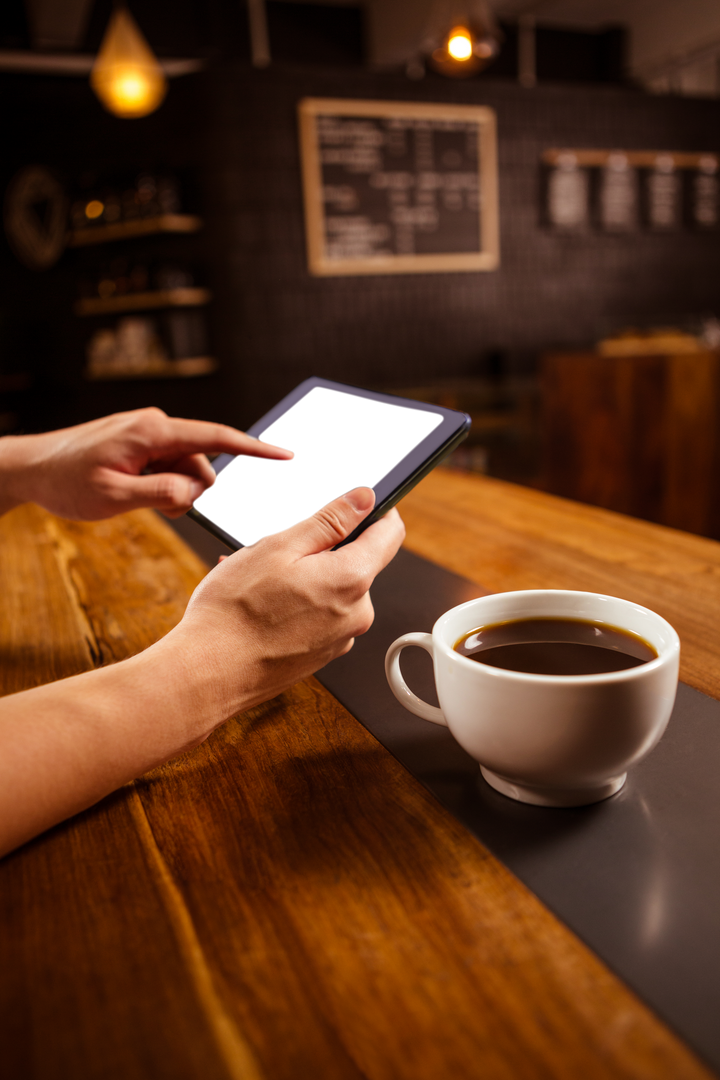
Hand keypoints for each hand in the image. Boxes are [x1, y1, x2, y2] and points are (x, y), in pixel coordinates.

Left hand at [0, 407, 293, 519]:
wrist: (31, 468)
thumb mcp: (113, 497)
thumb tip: (197, 492)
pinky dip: (163, 486)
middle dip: (193, 491)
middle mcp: (155, 425)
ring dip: (174, 492)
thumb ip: (160, 495)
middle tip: (160, 509)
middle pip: (201, 462)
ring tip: (137, 501)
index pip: (217, 438)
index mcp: (153, 432)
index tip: (286, 458)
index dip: (256, 450)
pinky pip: (169, 467)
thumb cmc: (66, 481)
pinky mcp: (141, 443)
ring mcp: (148, 433)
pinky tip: (137, 494)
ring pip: (186, 469)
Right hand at [170, 485, 404, 725]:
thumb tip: (364, 499)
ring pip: (333, 591)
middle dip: (323, 550)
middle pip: (357, 563)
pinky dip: (297, 604)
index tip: (359, 501)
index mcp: (352, 580)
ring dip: (305, 578)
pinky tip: (261, 603)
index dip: (378, 510)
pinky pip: (319, 617)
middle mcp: (357, 613)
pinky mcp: (321, 656)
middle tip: (278, 548)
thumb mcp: (280, 546)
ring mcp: (340, 638)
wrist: (210, 673)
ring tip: (259, 579)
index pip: (389, 534)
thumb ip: (330, 520)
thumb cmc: (237, 610)